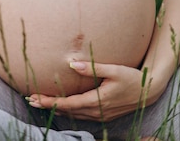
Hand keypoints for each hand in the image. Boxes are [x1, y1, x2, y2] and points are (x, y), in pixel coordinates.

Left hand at [27, 62, 153, 121]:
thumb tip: (72, 64)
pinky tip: (60, 106)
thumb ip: (93, 67)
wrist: (148, 92)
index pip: (68, 103)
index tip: (36, 98)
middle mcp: (96, 112)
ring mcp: (99, 115)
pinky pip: (80, 114)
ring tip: (40, 102)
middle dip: (48, 105)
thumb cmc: (131, 78)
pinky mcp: (102, 115)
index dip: (51, 102)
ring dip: (56, 108)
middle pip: (67, 110)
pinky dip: (67, 110)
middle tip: (31, 99)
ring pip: (73, 114)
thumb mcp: (114, 70)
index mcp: (97, 101)